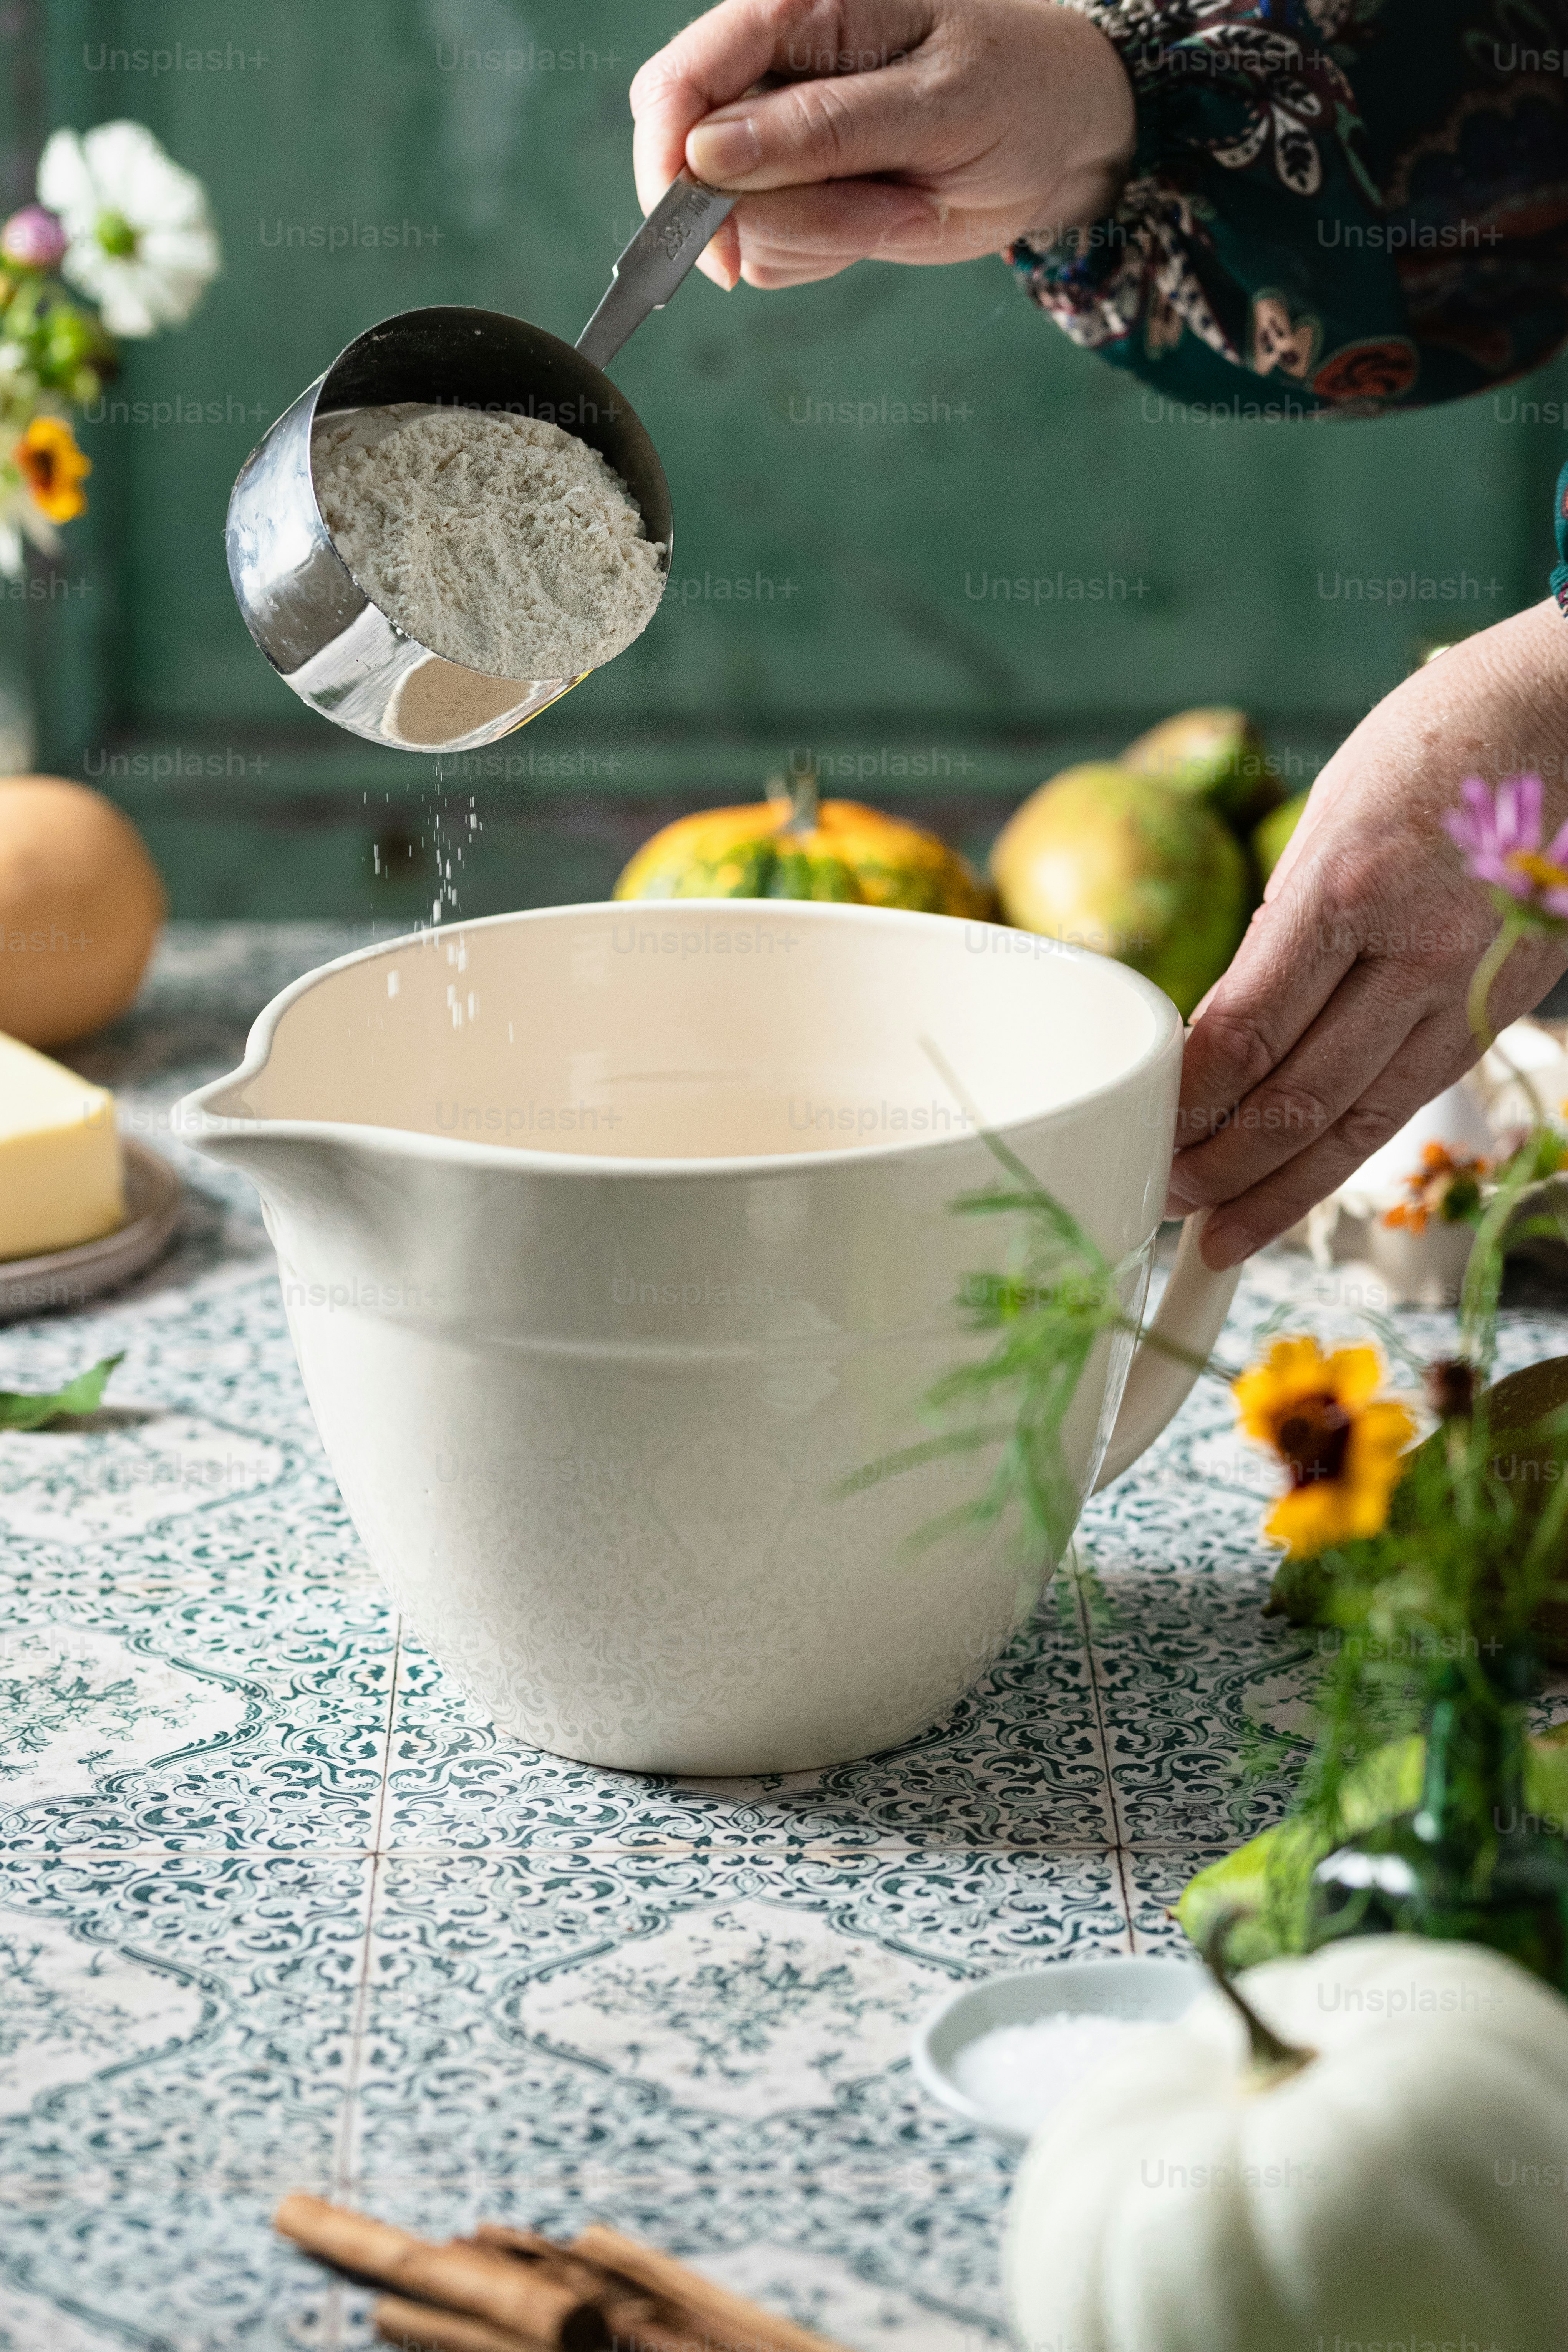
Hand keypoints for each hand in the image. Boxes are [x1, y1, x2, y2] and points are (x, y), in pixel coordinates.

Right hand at [630, 0, 1134, 290]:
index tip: (713, 244)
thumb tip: (705, 157)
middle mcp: (769, 74)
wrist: (1058, 134)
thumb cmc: (1015, 91)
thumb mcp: (936, 106)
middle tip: (888, 210)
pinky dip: (831, 254)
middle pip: (695, 170)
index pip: (676, 85)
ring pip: (735, 225)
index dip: (669, 165)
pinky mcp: (795, 198)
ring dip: (825, 238)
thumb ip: (821, 129)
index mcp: (792, 12)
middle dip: (784, 215)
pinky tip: (889, 217)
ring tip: (907, 205)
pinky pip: (772, 256)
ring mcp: (776, 141)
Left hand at [1167, 600, 1567, 1267]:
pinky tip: (1294, 1189)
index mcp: (1350, 887)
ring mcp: (1467, 989)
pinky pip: (1405, 1099)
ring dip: (1276, 1190)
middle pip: (1297, 1096)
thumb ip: (1281, 932)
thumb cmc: (1431, 749)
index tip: (1139, 1136)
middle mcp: (1415, 951)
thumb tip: (1218, 1034)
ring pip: (1357, 1122)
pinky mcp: (1500, 1009)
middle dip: (1218, 1166)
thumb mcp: (1330, 819)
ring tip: (1215, 1237)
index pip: (1244, 1033)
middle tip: (1158, 1203)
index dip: (1185, 1104)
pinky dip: (1342, 1153)